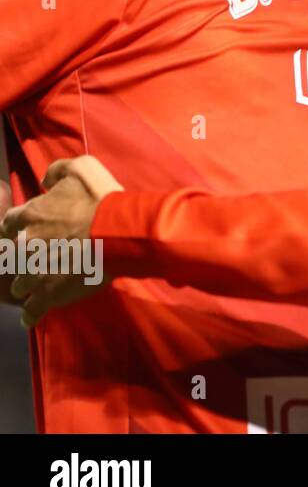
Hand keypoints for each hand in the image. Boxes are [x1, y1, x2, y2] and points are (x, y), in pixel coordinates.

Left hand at [0, 156, 122, 326]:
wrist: (118, 232)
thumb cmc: (101, 199)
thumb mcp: (81, 168)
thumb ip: (57, 171)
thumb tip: (45, 181)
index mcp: (30, 215)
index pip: (9, 222)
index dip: (16, 226)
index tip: (24, 229)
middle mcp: (25, 244)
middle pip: (11, 254)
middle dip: (20, 256)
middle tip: (33, 258)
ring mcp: (35, 271)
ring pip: (20, 282)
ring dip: (25, 283)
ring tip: (35, 285)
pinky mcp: (49, 293)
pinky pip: (33, 309)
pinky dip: (30, 314)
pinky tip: (30, 318)